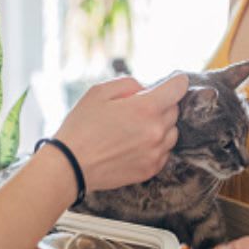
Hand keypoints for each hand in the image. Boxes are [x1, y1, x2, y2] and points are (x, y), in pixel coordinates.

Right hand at [53, 73, 187, 190]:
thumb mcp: (99, 92)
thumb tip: (147, 88)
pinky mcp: (152, 168)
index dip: (177, 81)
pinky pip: (165, 151)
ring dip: (160, 126)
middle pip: (174, 110)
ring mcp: (156, 152)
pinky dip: (156, 146)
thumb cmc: (81, 127)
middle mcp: (157, 130)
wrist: (69, 166)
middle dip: (160, 105)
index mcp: (146, 108)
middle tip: (137, 110)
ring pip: (172, 131)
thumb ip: (129, 84)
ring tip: (134, 129)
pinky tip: (135, 145)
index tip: (176, 80)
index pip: (178, 88)